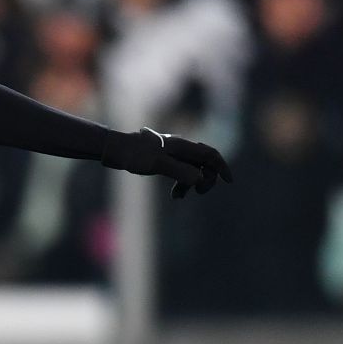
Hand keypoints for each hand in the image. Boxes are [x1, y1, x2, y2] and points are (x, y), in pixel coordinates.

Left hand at [103, 127, 233, 198]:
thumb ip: (179, 171)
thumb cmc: (134, 154)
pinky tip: (174, 195)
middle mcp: (180, 148)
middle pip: (203, 163)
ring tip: (178, 197)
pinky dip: (181, 183)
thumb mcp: (157, 164)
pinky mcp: (162, 160)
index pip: (210, 155)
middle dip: (205, 178)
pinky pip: (180, 172)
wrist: (114, 150)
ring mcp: (171, 154)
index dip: (221, 167)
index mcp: (182, 146)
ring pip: (191, 169)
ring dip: (190, 183)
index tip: (228, 181)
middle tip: (198, 192)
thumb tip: (199, 179)